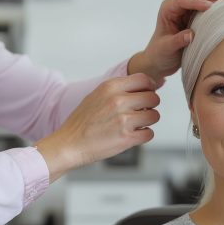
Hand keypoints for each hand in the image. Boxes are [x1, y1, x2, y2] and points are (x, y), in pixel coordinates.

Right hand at [35, 73, 159, 182]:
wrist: (69, 144)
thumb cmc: (83, 121)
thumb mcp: (97, 95)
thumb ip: (119, 89)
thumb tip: (145, 86)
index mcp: (110, 87)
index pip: (144, 79)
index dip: (150, 87)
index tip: (147, 94)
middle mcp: (118, 101)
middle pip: (153, 98)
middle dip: (151, 106)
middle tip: (142, 112)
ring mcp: (123, 120)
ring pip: (154, 116)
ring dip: (148, 121)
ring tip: (136, 124)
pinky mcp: (127, 138)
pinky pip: (149, 133)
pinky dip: (144, 135)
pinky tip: (133, 135)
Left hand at [128, 0, 223, 82]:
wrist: (161, 59)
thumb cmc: (160, 53)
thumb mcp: (166, 49)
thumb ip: (177, 41)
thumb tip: (191, 35)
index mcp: (168, 9)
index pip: (182, 1)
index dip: (196, 2)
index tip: (209, 6)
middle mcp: (178, 5)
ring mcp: (188, 9)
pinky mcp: (196, 16)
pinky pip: (208, 6)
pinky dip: (217, 4)